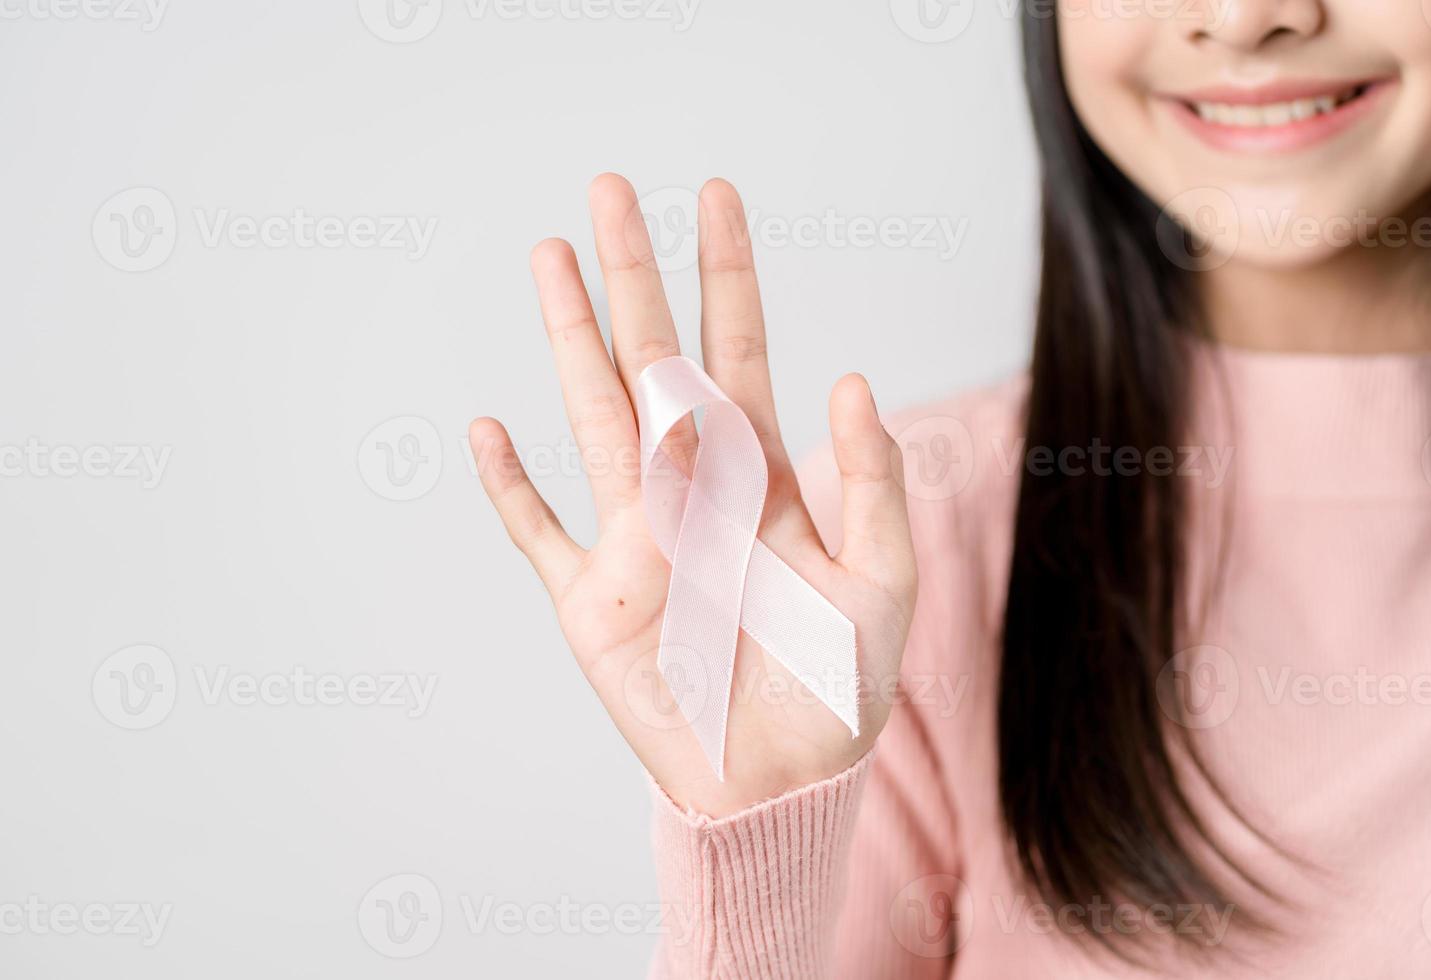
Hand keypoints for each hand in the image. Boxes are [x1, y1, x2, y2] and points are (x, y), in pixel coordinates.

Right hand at [470, 174, 917, 817]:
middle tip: (609, 190)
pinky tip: (487, 431)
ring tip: (548, 259)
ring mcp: (635, 538)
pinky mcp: (592, 603)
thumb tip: (850, 380)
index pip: (740, 348)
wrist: (786, 782)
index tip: (715, 196)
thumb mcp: (883, 579)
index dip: (728, 273)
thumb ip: (874, 483)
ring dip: (568, 338)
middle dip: (633, 274)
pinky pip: (538, 535)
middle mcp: (692, 487)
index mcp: (761, 472)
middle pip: (653, 358)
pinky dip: (511, 490)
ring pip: (592, 414)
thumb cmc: (843, 684)